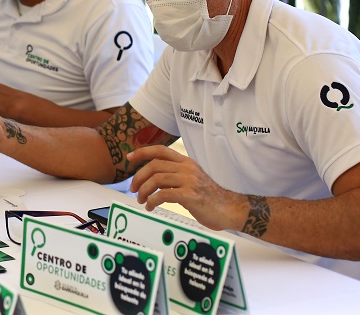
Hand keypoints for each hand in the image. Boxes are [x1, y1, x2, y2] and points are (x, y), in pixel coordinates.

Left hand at [127, 145, 243, 230]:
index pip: (160, 150)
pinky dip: (152, 201)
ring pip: (156, 179)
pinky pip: (163, 195)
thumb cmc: (209, 197)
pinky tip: (151, 207)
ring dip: (144, 191)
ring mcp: (189, 180)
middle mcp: (187, 168)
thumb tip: (152, 179)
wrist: (230, 209)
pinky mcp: (190, 195)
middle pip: (154, 165)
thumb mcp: (191, 179)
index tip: (129, 158)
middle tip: (134, 189)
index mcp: (186, 162)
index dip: (142, 152)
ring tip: (142, 200)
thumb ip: (174, 176)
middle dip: (138, 177)